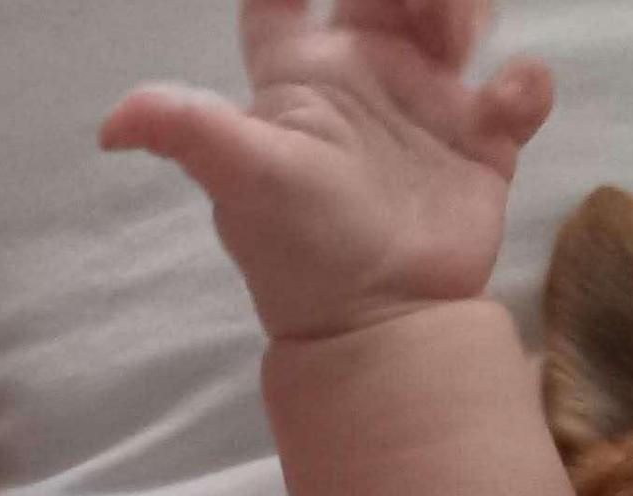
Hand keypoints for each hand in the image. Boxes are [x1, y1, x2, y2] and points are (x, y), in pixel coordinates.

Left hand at [102, 0, 553, 341]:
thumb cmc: (303, 254)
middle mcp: (364, 81)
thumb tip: (107, 126)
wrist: (380, 326)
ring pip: (454, 18)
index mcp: (301, 77)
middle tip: (428, 10)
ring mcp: (425, 109)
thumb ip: (187, 129)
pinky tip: (506, 105)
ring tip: (461, 40)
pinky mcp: (482, 145)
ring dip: (465, 8)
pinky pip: (517, 88)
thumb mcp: (243, 180)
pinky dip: (525, 83)